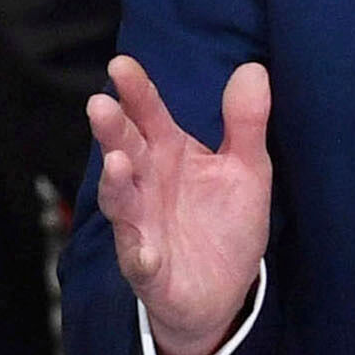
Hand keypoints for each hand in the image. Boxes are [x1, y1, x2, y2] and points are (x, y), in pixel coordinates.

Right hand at [89, 55, 271, 354]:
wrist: (222, 289)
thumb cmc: (224, 220)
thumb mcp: (247, 168)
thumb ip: (246, 122)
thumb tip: (253, 69)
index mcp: (169, 153)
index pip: (148, 115)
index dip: (136, 91)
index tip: (122, 64)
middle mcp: (147, 184)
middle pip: (125, 150)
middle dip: (112, 130)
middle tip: (101, 104)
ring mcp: (142, 225)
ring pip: (121, 201)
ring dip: (117, 183)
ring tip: (117, 163)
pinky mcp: (149, 268)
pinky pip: (140, 261)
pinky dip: (139, 255)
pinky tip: (144, 251)